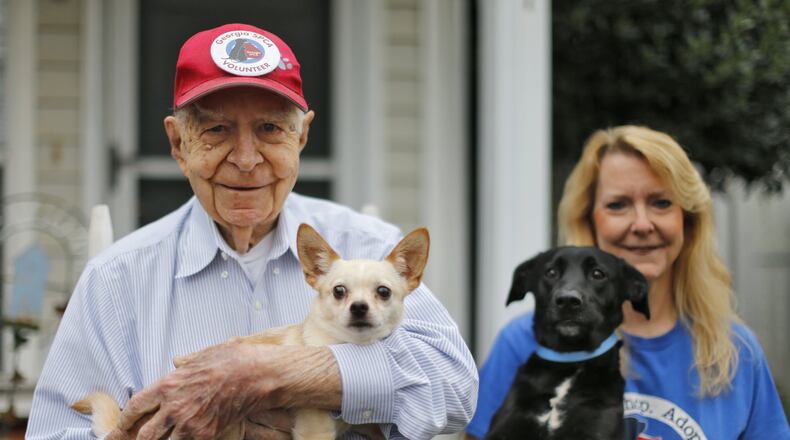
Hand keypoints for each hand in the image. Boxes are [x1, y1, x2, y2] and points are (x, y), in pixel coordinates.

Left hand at [106, 341, 339, 439]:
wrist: (257, 375)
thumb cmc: (234, 360)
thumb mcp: (204, 354)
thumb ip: (187, 363)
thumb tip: (178, 362)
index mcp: (169, 384)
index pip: (136, 407)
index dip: (124, 421)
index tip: (117, 429)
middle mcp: (174, 407)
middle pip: (145, 434)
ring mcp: (189, 423)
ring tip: (165, 438)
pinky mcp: (206, 435)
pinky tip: (188, 438)